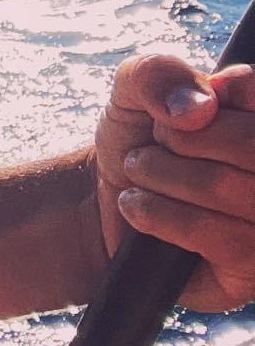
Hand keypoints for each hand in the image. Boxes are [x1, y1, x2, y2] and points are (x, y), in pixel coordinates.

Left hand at [94, 55, 254, 310]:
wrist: (105, 203)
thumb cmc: (137, 140)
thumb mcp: (134, 93)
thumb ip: (160, 75)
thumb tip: (202, 106)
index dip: (220, 93)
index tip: (182, 110)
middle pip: (249, 143)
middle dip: (180, 138)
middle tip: (152, 145)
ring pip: (228, 188)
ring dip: (161, 174)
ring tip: (140, 172)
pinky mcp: (252, 271)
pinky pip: (220, 238)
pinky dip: (159, 214)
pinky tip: (138, 207)